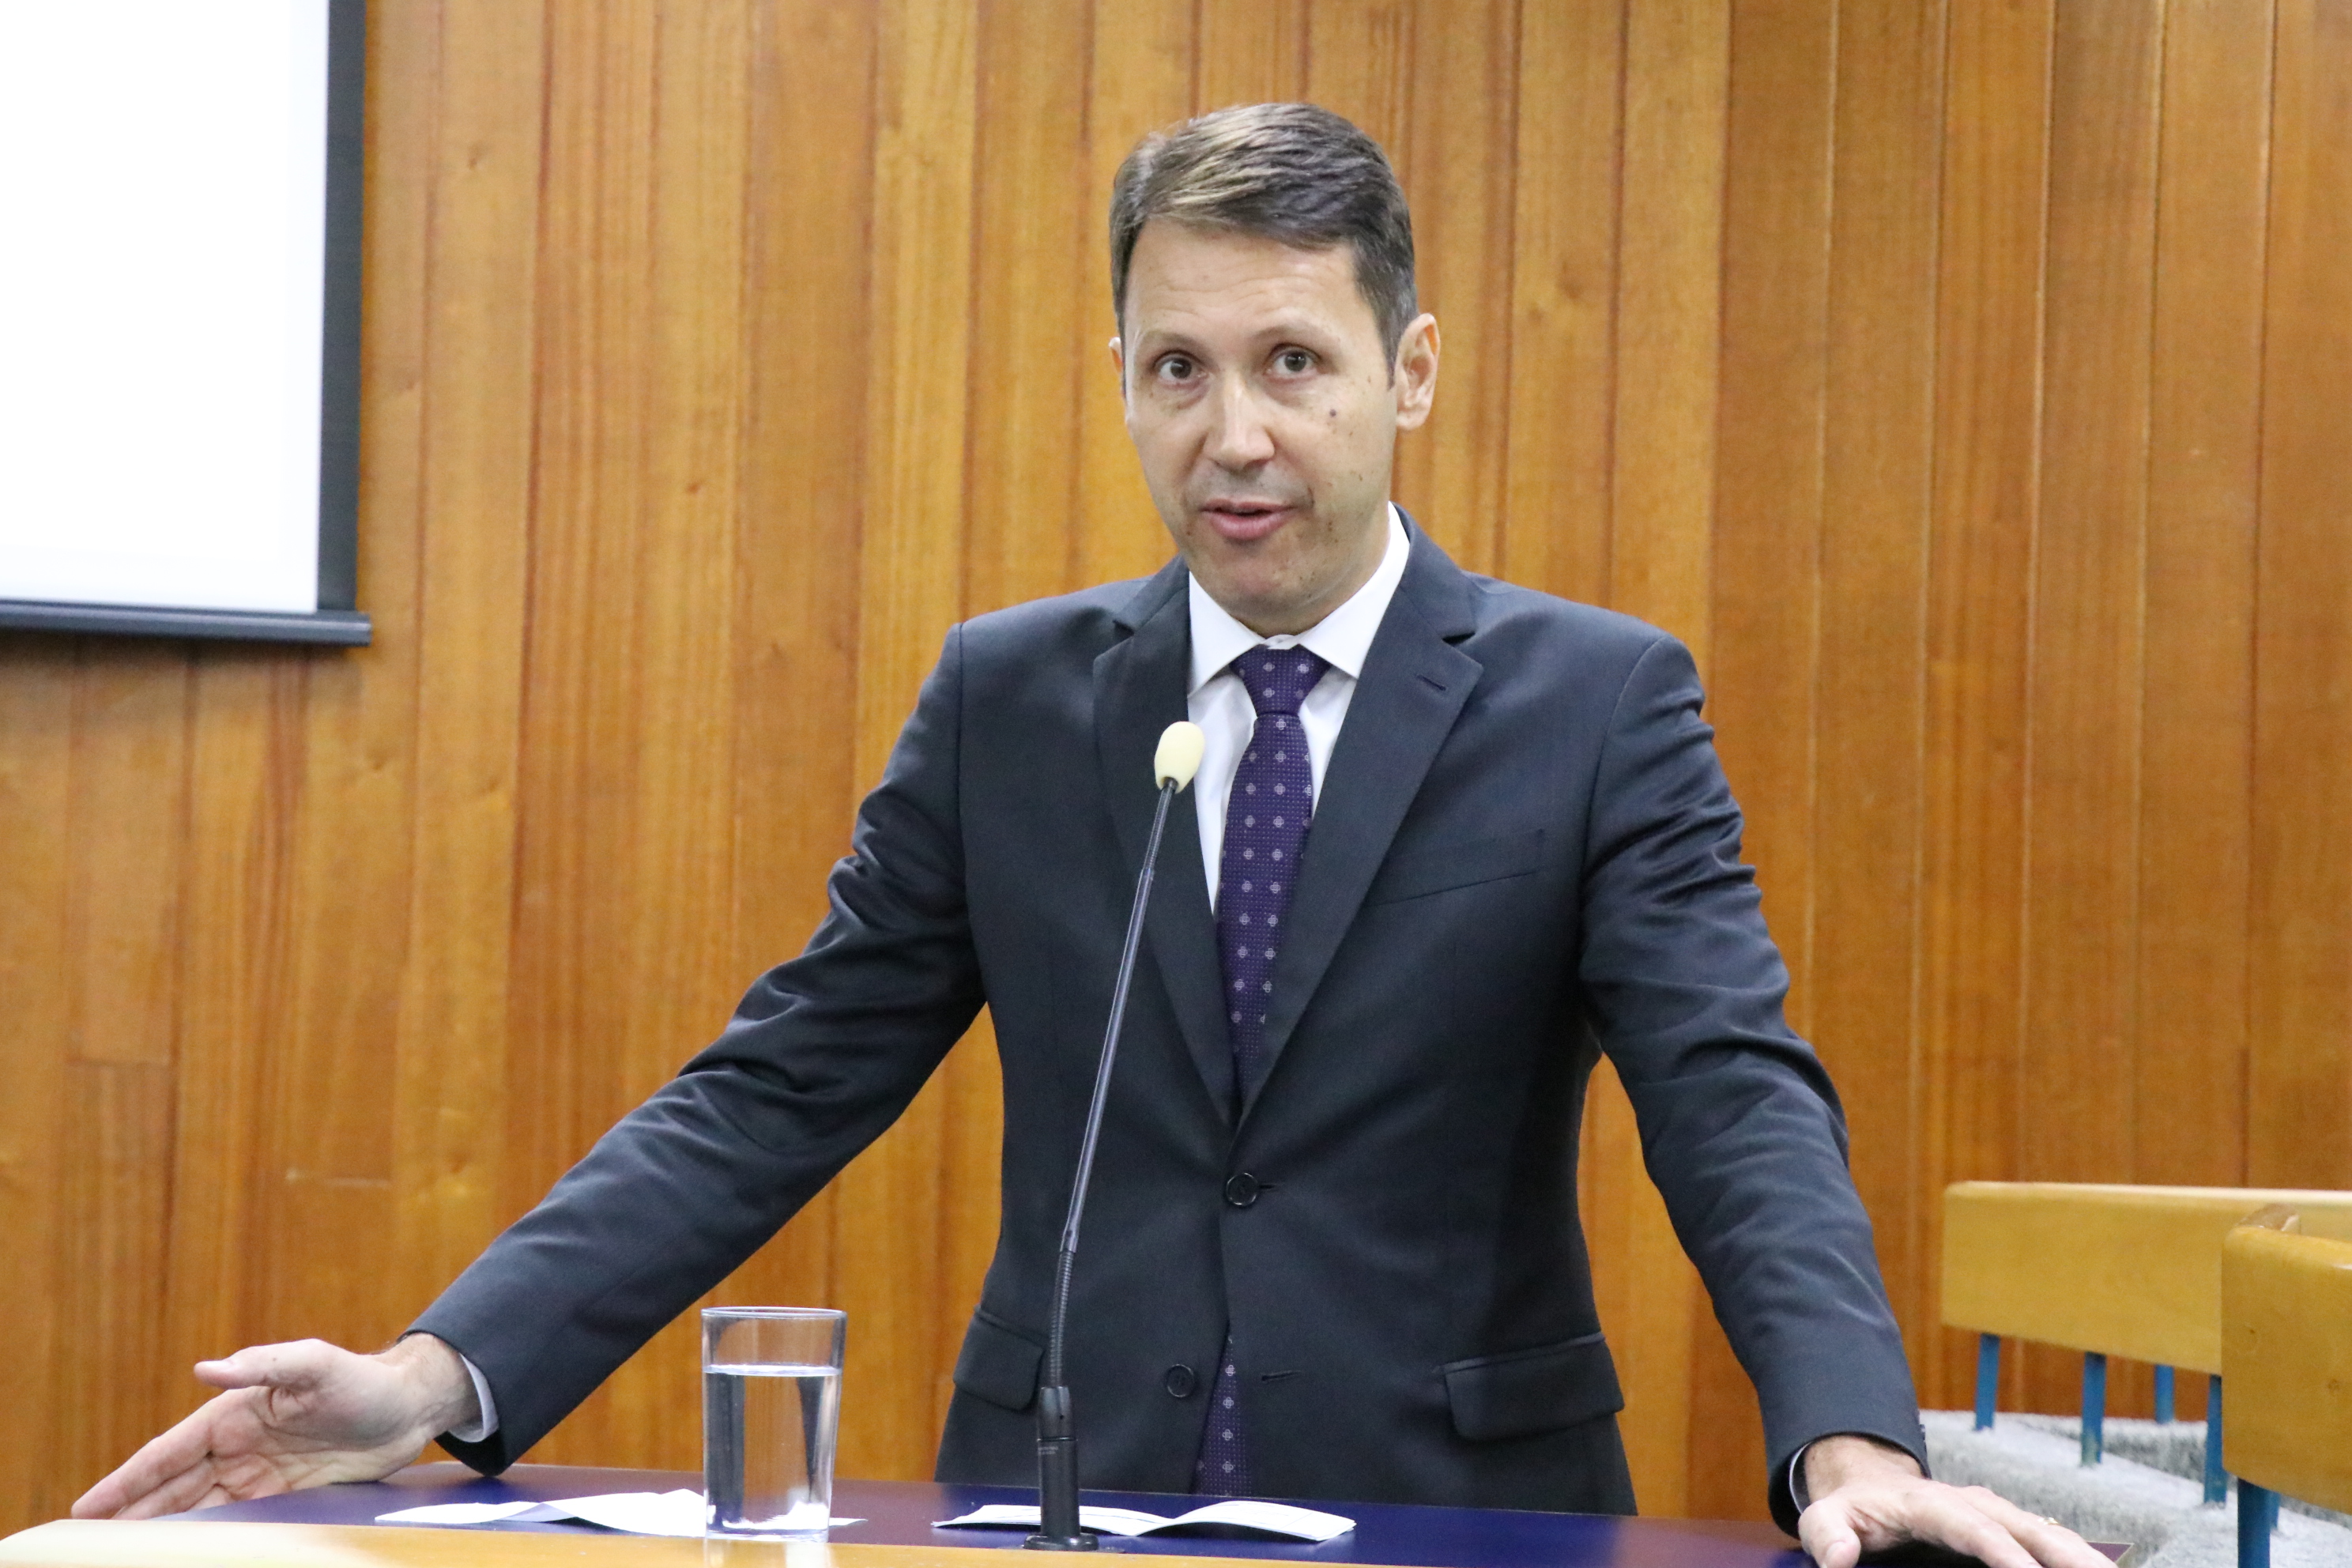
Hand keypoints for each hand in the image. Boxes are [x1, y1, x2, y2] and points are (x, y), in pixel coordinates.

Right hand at [70, 1335, 479, 1520]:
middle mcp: (236, 1447)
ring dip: (159, 1530)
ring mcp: (255, 1474)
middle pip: (171, 1488)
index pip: (168, 1453)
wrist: (407, 1408)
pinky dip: (204, 1536)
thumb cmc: (361, 1380)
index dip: (126, 1481)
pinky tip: (184, 1551)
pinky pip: (232, 1521)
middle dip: (129, 1515)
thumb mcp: (317, 1363)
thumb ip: (264, 1365)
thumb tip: (206, 1370)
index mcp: (233, 1415)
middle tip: (87, 1546)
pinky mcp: (280, 1497)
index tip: (87, 1507)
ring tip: (122, 1554)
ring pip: (194, 1509)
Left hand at [1798, 1433, 2112, 1567]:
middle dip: (2065, 1554)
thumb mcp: (1826, 1518)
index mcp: (1930, 1503)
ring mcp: (1995, 1515)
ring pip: (2048, 1533)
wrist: (1868, 1484)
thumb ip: (1828, 1536)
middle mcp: (1971, 1504)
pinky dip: (2075, 1558)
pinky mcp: (2007, 1529)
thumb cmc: (1850, 1508)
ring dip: (2083, 1557)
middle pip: (2026, 1527)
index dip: (2000, 1551)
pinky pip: (2048, 1542)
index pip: (1971, 1527)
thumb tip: (1839, 1560)